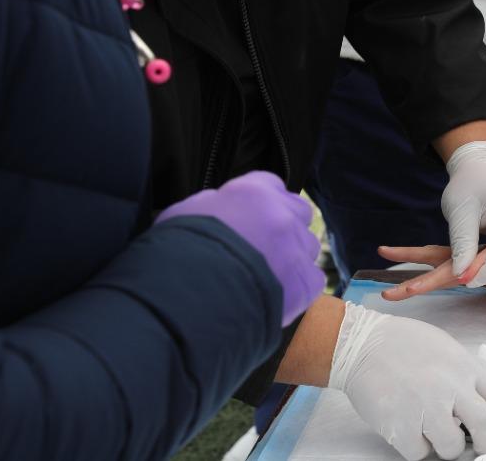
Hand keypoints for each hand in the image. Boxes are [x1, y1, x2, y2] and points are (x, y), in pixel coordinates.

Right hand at [154, 171, 323, 325]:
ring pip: (307, 247)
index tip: (252, 220)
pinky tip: (274, 299)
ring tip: (264, 280)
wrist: (186, 299)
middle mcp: (281, 215)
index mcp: (251, 192)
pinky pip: (312, 280)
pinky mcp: (305, 283)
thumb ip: (212, 206)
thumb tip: (219, 210)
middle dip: (284, 228)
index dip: (262, 205)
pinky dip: (298, 289)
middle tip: (262, 250)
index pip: (270, 185)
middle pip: (297, 213)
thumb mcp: (184, 214)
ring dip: (292, 259)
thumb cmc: (173, 254)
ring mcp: (296, 248)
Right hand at [328, 303, 485, 458]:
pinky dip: (417, 447)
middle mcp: (452, 386)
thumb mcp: (450, 353)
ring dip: (446, 446)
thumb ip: (471, 380)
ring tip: (432, 427)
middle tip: (477, 444)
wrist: (363, 344)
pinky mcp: (400, 425)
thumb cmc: (407, 346)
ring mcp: (426, 406)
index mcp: (467, 367)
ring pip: (453, 448)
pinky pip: (420, 453)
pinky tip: (409, 426)